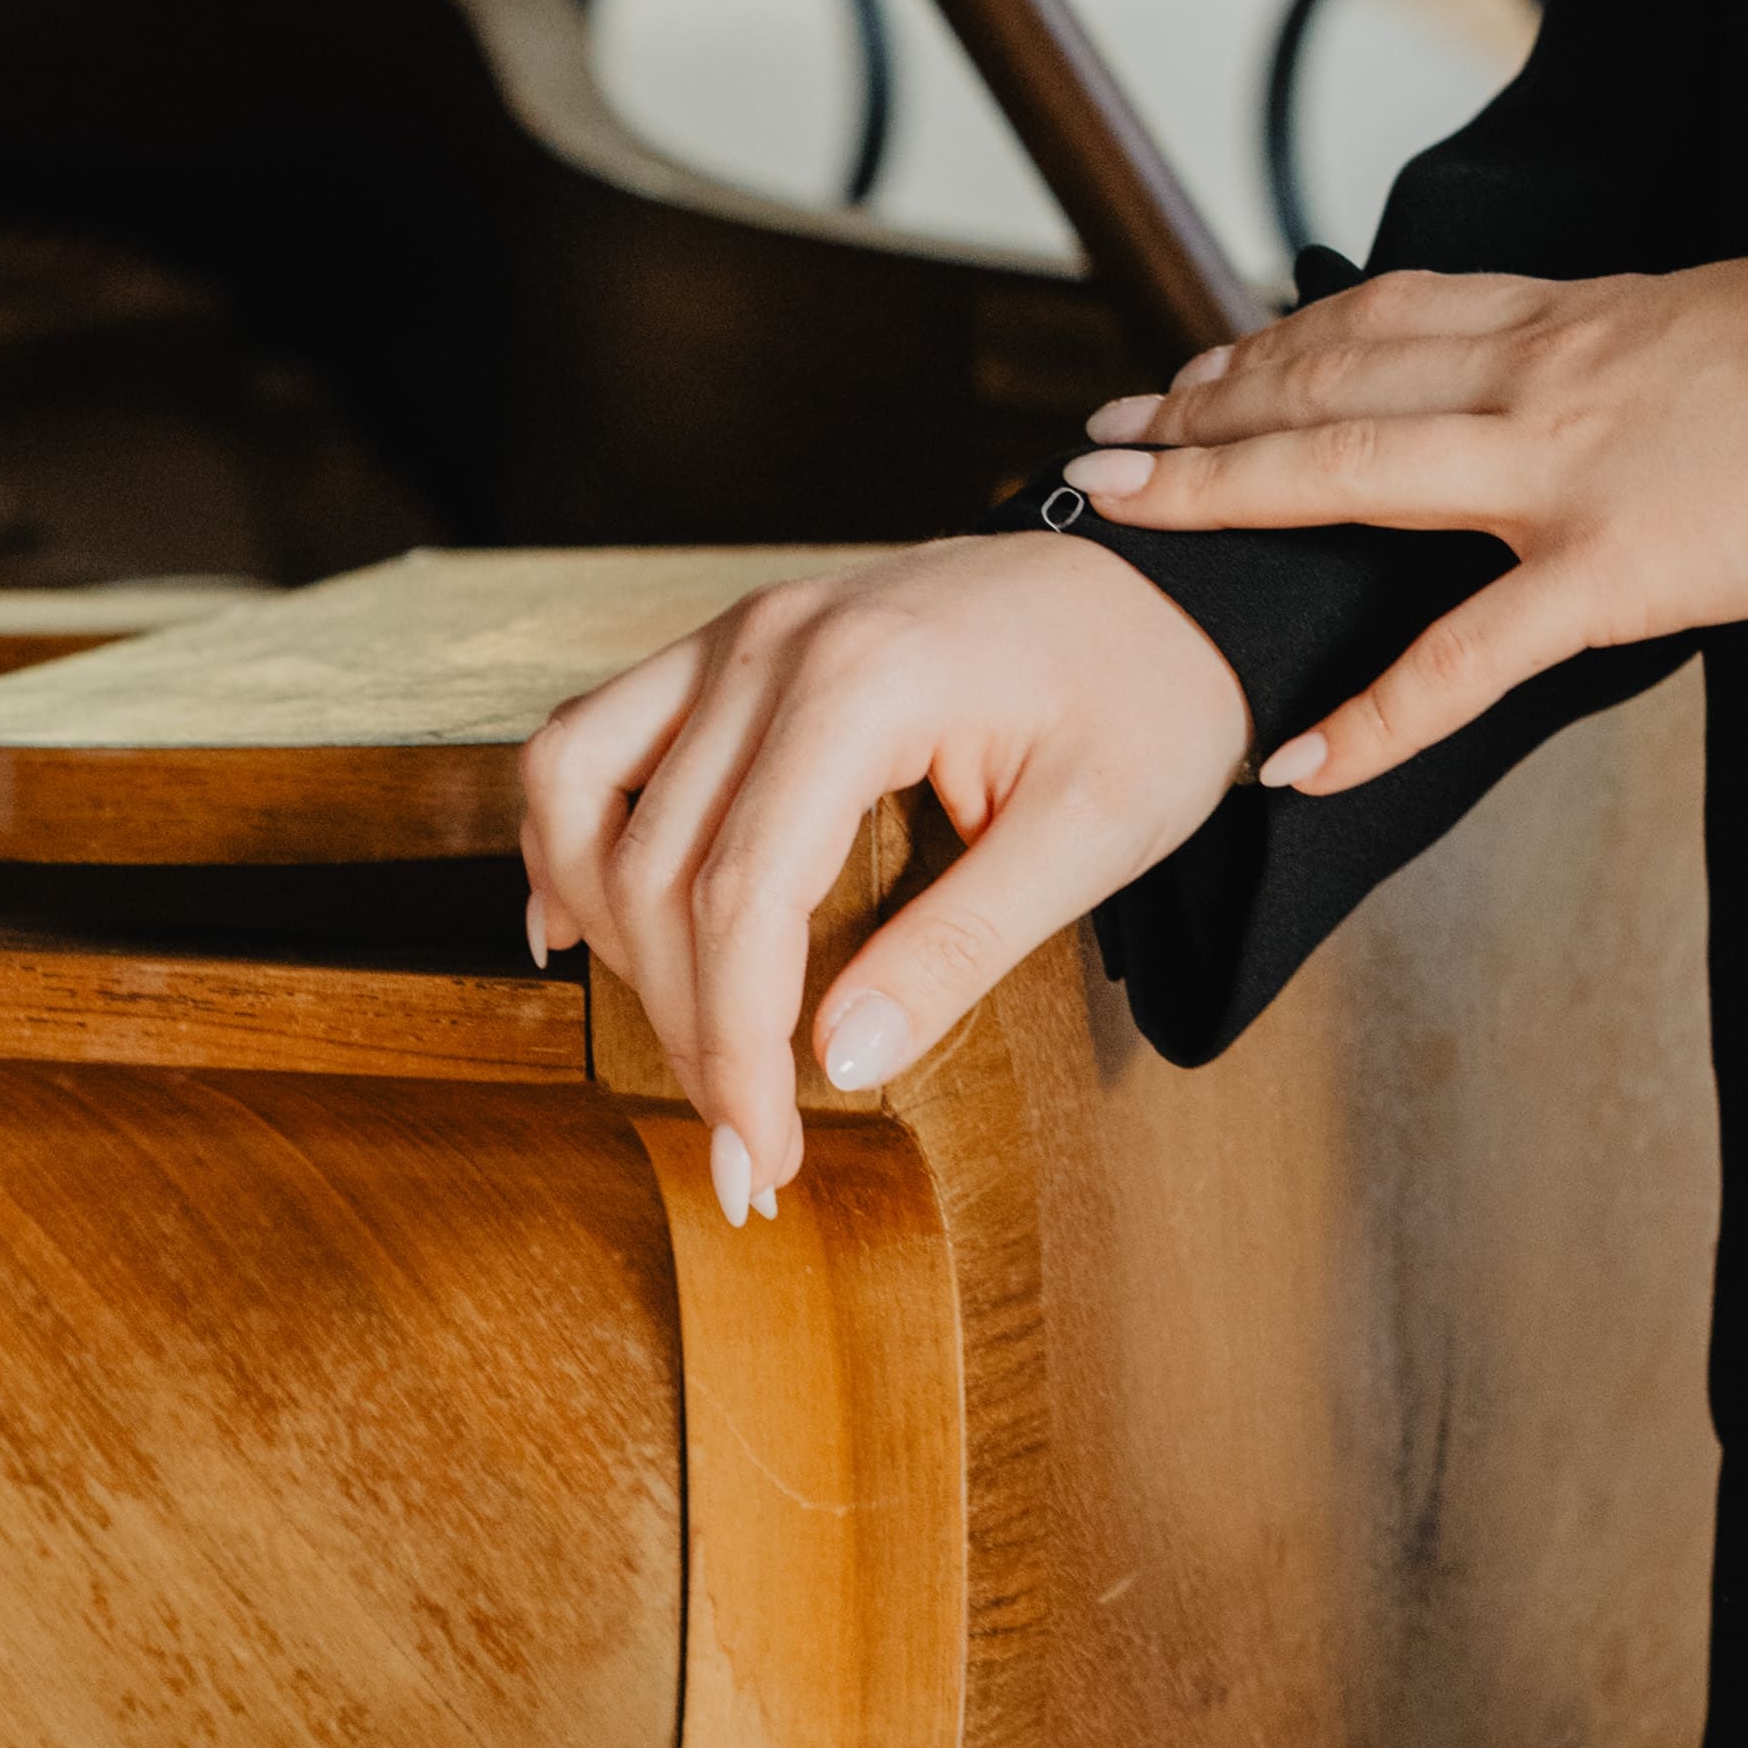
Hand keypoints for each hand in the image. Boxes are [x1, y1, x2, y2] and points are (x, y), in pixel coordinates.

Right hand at [516, 527, 1252, 1226]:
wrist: (1174, 584)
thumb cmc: (1150, 696)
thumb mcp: (1092, 834)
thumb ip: (959, 949)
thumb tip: (837, 1063)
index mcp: (866, 679)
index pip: (743, 899)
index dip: (733, 1049)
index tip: (761, 1163)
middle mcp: (775, 640)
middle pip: (659, 867)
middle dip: (686, 1027)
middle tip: (747, 1147)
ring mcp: (743, 629)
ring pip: (584, 789)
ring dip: (609, 933)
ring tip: (683, 1045)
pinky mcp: (737, 644)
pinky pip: (598, 732)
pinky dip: (573, 830)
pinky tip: (583, 923)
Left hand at [1065, 236, 1747, 804]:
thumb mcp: (1728, 322)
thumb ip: (1641, 357)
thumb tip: (1616, 388)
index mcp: (1575, 312)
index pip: (1386, 311)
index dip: (1277, 335)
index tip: (1205, 357)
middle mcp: (1541, 370)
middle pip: (1329, 372)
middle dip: (1204, 404)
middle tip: (1110, 434)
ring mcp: (1564, 468)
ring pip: (1351, 465)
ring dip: (1225, 488)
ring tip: (1132, 517)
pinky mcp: (1616, 568)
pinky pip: (1465, 656)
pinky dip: (1372, 715)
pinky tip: (1299, 762)